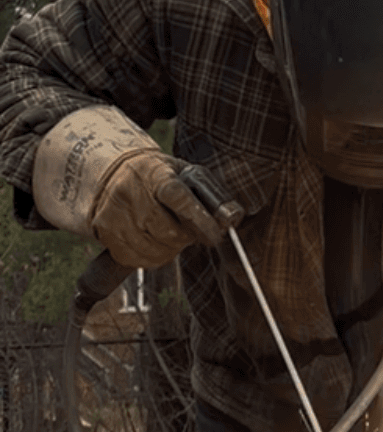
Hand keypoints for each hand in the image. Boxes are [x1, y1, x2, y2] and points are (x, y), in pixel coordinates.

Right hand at [32, 106, 228, 267]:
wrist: (112, 173)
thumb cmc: (156, 177)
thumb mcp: (179, 173)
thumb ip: (202, 194)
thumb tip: (227, 220)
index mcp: (154, 173)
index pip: (178, 197)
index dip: (199, 219)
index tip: (214, 234)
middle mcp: (130, 192)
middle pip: (168, 231)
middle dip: (185, 237)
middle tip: (189, 231)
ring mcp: (114, 214)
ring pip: (154, 249)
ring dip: (169, 249)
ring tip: (169, 234)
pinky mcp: (105, 233)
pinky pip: (137, 259)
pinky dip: (151, 257)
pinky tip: (153, 243)